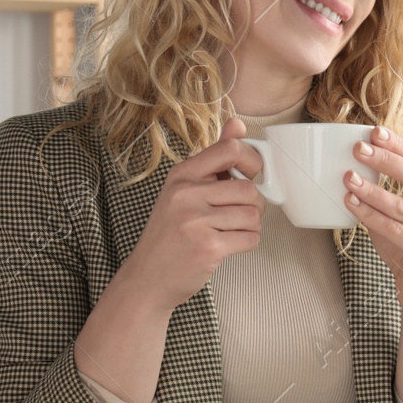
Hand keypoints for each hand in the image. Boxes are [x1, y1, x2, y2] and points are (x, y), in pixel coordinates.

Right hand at [124, 116, 266, 310]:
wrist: (147, 278)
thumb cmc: (169, 234)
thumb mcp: (183, 190)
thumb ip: (213, 159)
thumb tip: (237, 124)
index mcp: (182, 175)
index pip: (230, 149)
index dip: (251, 161)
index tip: (250, 175)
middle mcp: (186, 194)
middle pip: (249, 189)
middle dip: (254, 204)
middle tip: (240, 213)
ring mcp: (196, 221)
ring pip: (253, 215)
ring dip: (251, 226)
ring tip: (232, 230)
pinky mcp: (208, 248)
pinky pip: (250, 238)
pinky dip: (247, 243)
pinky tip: (229, 244)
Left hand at [344, 125, 402, 311]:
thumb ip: (394, 191)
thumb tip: (360, 164)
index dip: (397, 145)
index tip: (374, 132)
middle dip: (384, 160)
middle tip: (358, 149)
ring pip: (401, 205)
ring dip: (372, 190)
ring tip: (348, 178)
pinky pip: (393, 230)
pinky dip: (370, 216)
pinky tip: (353, 204)